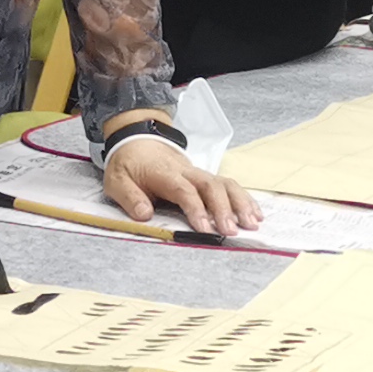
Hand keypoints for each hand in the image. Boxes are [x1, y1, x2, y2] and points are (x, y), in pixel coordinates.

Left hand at [102, 129, 265, 236]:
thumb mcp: (116, 181)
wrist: (136, 140)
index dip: (195, 208)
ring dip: (240, 203)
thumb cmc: (128, 164)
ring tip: (252, 224)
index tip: (205, 229)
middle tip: (232, 231)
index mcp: (163, 173)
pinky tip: (255, 214)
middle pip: (211, 186)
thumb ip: (130, 198)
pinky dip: (244, 198)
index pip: (183, 190)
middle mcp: (186, 171)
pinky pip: (228, 185)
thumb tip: (145, 215)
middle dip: (224, 209)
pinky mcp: (205, 177)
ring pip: (224, 183)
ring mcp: (198, 173)